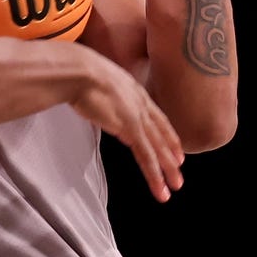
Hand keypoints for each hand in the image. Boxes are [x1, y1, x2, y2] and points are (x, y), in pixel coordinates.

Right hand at [71, 47, 184, 202]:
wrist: (78, 71)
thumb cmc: (77, 71)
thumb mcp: (96, 80)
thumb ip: (103, 94)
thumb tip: (100, 105)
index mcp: (133, 91)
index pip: (156, 117)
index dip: (167, 134)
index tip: (174, 147)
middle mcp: (141, 104)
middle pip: (161, 134)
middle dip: (171, 154)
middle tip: (179, 170)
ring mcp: (137, 117)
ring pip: (158, 149)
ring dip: (167, 170)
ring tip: (174, 186)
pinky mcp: (130, 129)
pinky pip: (147, 156)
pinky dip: (154, 174)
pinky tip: (159, 186)